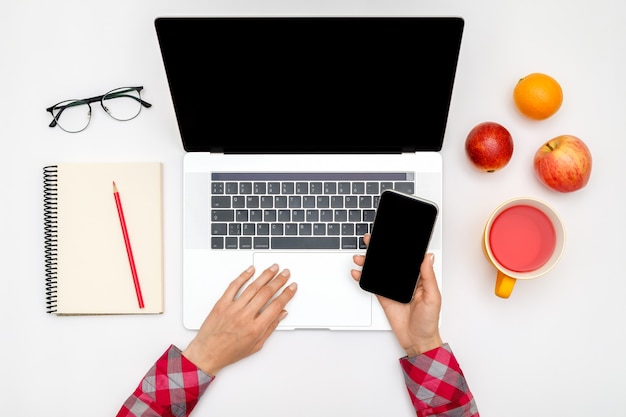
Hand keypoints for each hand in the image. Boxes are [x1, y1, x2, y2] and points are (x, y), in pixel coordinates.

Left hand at [182, 264, 296, 374]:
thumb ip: (270, 328)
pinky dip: (243, 276)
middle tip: (285, 273)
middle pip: (266, 293)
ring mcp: (232, 308)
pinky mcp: (221, 304)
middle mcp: (245, 316)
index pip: (276, 306)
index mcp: (255, 328)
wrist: (207, 353)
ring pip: (252, 287)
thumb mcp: (255, 345)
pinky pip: (233, 286)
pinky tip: (251, 270)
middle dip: (279, 281)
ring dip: (265, 275)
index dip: (287, 294)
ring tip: (273, 268)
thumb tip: (281, 314)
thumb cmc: (229, 352)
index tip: (292, 287)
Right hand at [351, 234, 441, 356]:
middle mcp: (404, 281)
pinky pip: (372, 284)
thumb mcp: (433, 297)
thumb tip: (427, 257)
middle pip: (390, 261)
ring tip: (360, 257)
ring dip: (368, 263)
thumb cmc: (429, 321)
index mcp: (418, 277)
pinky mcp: (384, 296)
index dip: (398, 247)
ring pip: (379, 271)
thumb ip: (428, 276)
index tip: (390, 237)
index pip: (407, 258)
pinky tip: (358, 273)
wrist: (417, 340)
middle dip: (379, 250)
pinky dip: (363, 278)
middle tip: (370, 241)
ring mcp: (393, 288)